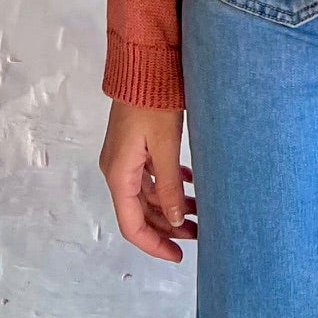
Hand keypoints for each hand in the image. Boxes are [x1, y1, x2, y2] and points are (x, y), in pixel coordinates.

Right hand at [99, 99, 196, 262]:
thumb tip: (175, 220)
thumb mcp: (165, 146)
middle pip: (141, 212)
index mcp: (119, 175)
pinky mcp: (134, 144)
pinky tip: (190, 181)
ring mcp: (125, 157)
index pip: (132, 225)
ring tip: (200, 209)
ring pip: (148, 193)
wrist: (142, 63)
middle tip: (199, 233)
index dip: (155, 244)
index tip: (178, 255)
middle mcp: (117, 170)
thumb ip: (169, 186)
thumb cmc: (151, 100)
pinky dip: (169, 182)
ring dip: (171, 204)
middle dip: (168, 226)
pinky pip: (150, 174)